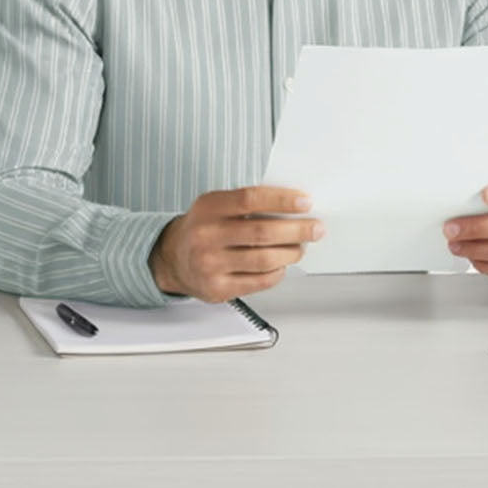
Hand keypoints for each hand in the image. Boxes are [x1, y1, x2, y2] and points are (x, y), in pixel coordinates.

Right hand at [149, 186, 323, 301]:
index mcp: (208, 208)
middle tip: (315, 228)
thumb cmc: (204, 229)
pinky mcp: (218, 288)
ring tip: (300, 248)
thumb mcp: (216, 206)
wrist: (172, 259)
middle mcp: (206, 236)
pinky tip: (282, 265)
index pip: (250, 199)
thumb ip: (248, 204)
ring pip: (265, 259)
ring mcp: (210, 265)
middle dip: (297, 230)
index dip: (282, 200)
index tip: (306, 202)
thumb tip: (294, 207)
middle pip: (262, 232)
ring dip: (291, 253)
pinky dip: (278, 272)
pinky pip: (260, 281)